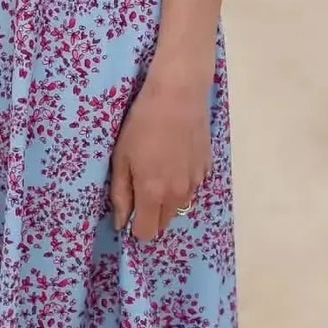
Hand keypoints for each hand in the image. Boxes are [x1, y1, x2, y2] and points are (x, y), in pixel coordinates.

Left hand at [109, 74, 210, 240]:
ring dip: (167, 200)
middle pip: (164, 223)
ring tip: (158, 169)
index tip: (128, 212)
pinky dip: (182, 182)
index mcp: (153, 193)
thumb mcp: (121, 157)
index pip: (147, 233)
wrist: (178, 95)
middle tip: (140, 186)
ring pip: (179, 206)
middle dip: (151, 214)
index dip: (135, 227)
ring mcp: (196, 182)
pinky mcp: (207, 168)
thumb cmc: (142, 124)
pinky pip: (191, 188)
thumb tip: (121, 223)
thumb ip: (121, 194)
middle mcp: (178, 195)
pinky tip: (175, 158)